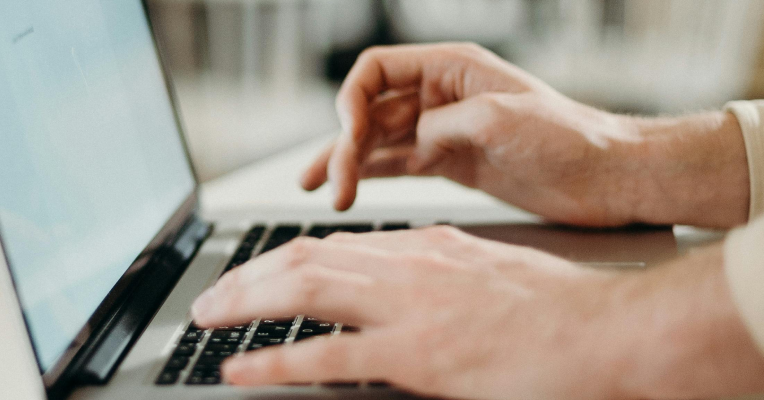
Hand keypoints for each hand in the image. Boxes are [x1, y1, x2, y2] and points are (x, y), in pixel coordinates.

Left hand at [191, 226, 630, 398]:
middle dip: (247, 276)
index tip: (255, 274)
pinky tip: (241, 369)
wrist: (609, 332)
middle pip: (303, 258)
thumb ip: (437, 278)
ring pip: (302, 291)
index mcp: (424, 247)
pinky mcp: (416, 355)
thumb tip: (400, 292)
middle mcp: (407, 266)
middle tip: (211, 298)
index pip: (334, 245)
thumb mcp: (487, 274)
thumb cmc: (559, 312)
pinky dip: (274, 362)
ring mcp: (408, 308)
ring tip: (207, 318)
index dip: (282, 259)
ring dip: (244, 303)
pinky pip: (326, 357)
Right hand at [303, 43, 747, 227]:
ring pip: (377, 141)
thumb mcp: (500, 120)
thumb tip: (408, 142)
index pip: (377, 70)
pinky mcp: (449, 163)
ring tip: (322, 191)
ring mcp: (442, 131)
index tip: (347, 134)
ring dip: (348, 164)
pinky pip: (397, 165)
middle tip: (334, 184)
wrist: (607, 178)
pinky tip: (347, 189)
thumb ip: (443, 124)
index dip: (351, 98)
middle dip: (345, 144)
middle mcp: (440, 96)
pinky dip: (370, 176)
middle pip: (370, 110)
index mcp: (451, 68)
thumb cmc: (570, 138)